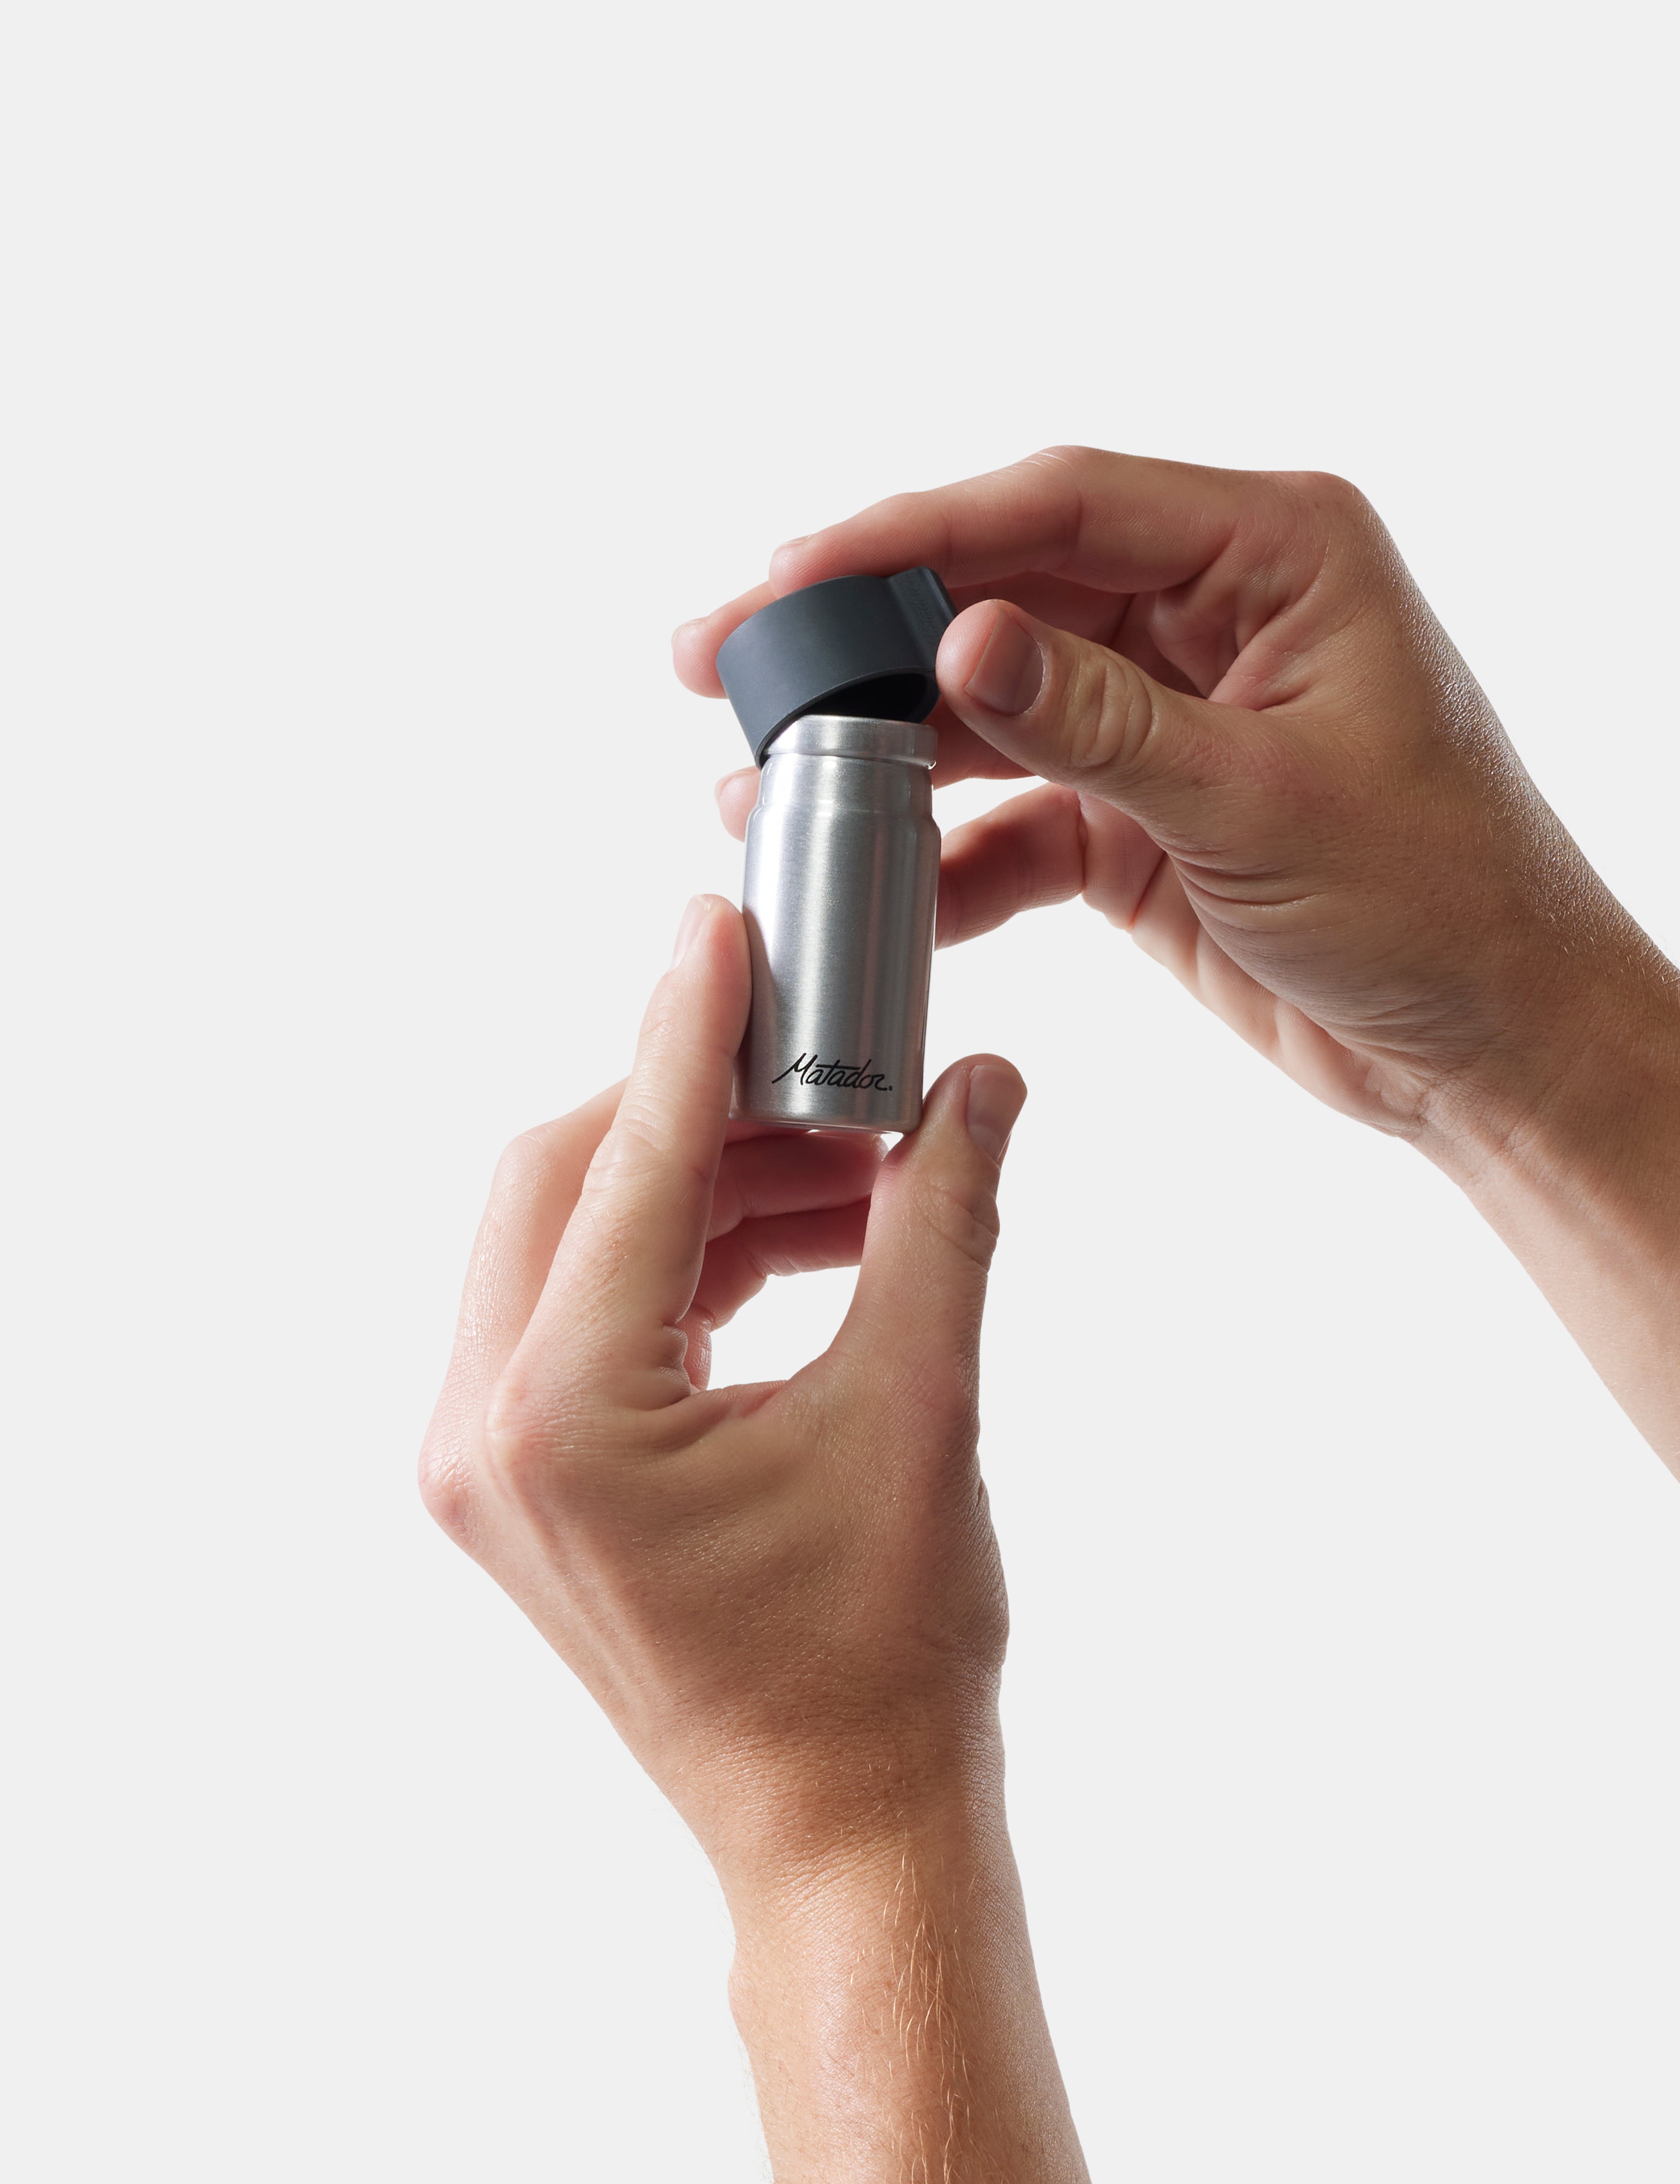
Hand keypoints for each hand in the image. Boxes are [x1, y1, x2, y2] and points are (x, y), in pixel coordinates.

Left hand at [420, 895, 1087, 2178]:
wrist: (842, 1824)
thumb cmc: (882, 1656)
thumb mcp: (921, 1409)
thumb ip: (939, 1219)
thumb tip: (980, 1084)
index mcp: (555, 1418)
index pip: (624, 1162)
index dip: (689, 1030)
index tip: (723, 927)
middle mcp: (480, 1433)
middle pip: (561, 1182)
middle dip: (696, 1110)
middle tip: (823, 1062)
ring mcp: (483, 1463)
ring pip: (569, 1241)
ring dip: (701, 1187)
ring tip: (849, 1165)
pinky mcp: (518, 1480)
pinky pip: (581, 1311)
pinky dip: (681, 1258)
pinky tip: (800, 1236)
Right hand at [677, 448, 1679, 1469]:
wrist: (1490, 1046)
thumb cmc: (1438, 901)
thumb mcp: (1261, 801)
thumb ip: (1101, 721)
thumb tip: (961, 641)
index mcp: (1272, 553)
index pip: (1058, 503)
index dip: (911, 530)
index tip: (788, 571)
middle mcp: (1208, 616)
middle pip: (999, 594)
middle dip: (860, 634)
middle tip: (719, 658)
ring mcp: (1165, 718)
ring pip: (990, 707)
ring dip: (884, 750)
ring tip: (761, 789)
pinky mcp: (1139, 820)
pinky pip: (1016, 819)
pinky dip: (948, 856)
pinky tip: (873, 890)